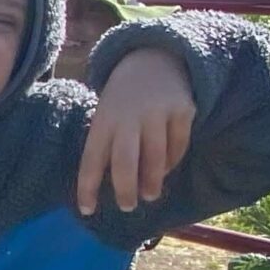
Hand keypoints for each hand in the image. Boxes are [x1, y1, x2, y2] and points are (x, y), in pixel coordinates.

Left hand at [77, 48, 193, 216]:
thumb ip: (109, 144)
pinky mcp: (182, 111)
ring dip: (152, 182)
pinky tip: (166, 168)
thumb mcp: (108, 114)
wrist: (156, 59)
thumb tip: (116, 185)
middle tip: (127, 207)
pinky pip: (178, 146)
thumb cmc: (125, 99)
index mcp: (104, 119)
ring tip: (150, 194)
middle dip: (125, 190)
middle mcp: (129, 117)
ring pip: (155, 159)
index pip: (92, 158)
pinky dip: (172, 161)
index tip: (87, 210)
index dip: (88, 186)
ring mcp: (157, 113)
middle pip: (126, 163)